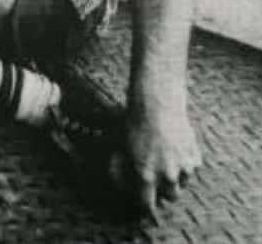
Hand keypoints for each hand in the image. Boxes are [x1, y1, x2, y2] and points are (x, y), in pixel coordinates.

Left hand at [112, 102, 201, 217]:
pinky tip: (173, 149)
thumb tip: (120, 187)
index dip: (146, 207)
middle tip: (157, 181)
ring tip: (164, 160)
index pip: (147, 204)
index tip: (145, 206)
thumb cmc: (133, 126)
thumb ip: (118, 171)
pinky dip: (184, 164)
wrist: (157, 105)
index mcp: (146, 175)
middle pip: (170, 197)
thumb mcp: (118, 148)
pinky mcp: (195, 157)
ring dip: (175, 178)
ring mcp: (184, 167)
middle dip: (164, 192)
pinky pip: (190, 168)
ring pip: (182, 183)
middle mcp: (167, 175)